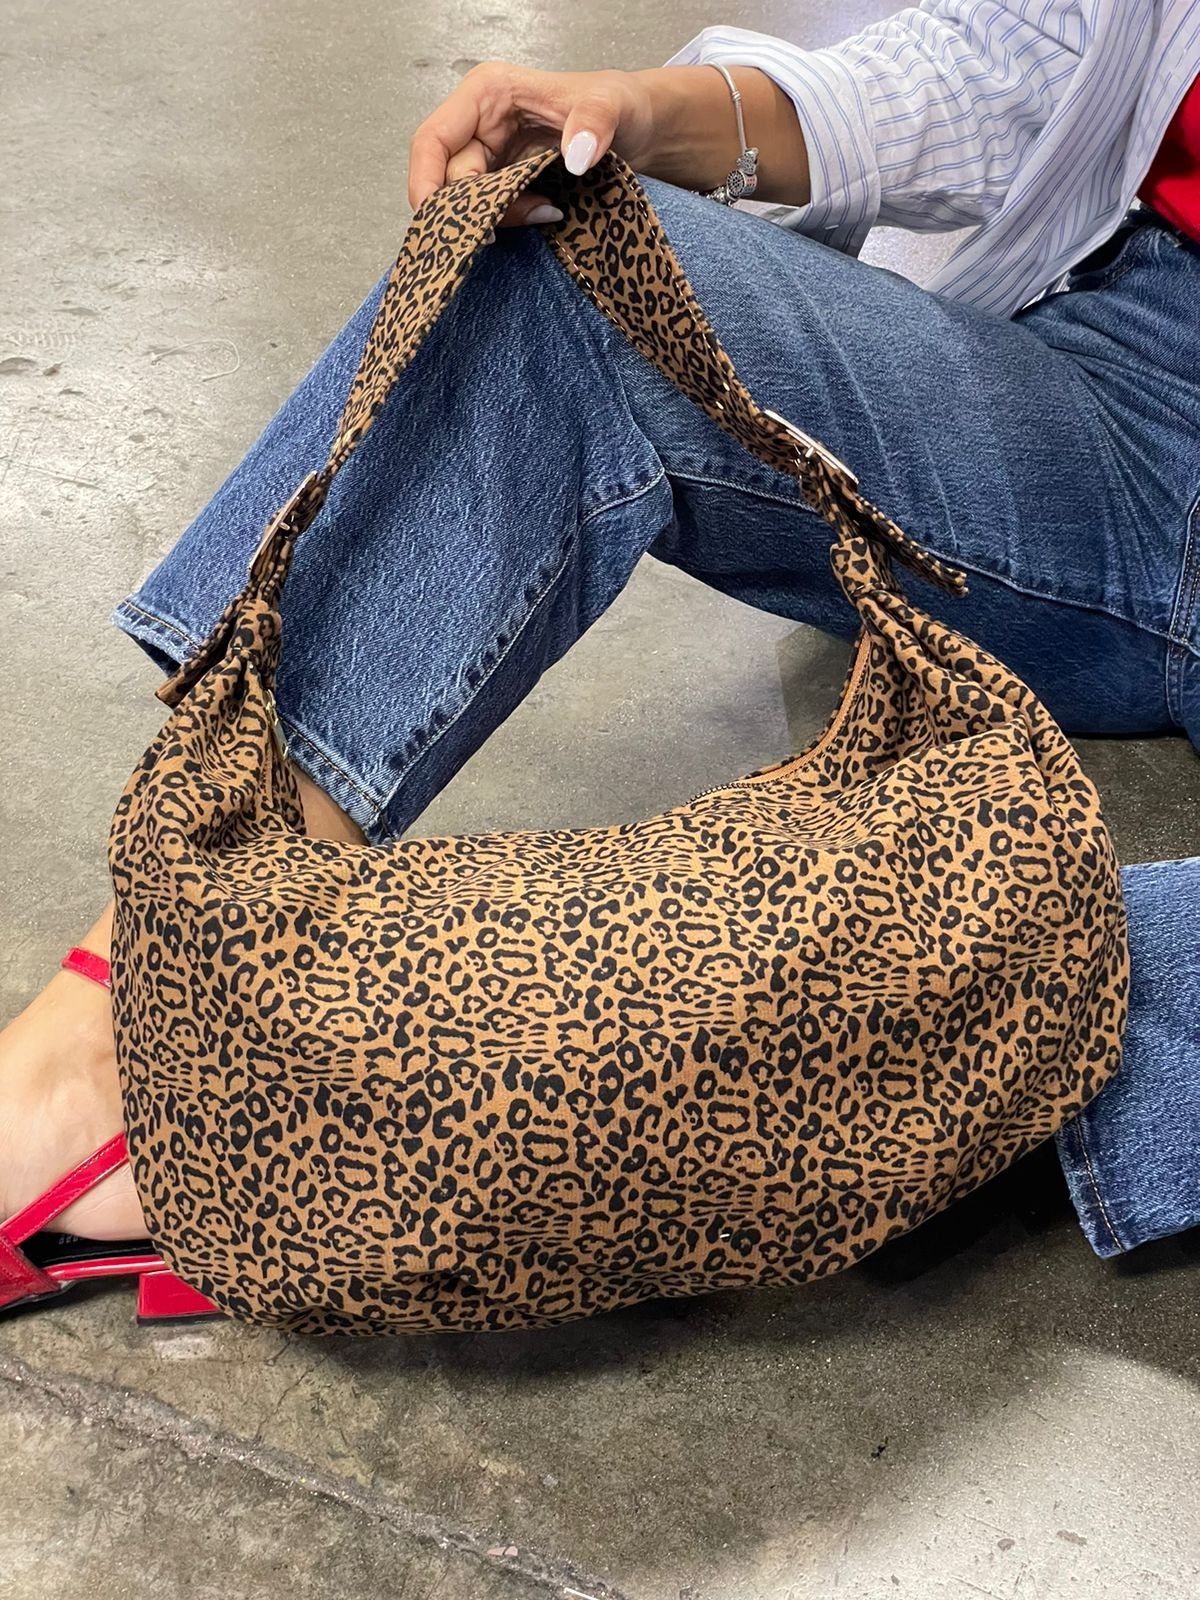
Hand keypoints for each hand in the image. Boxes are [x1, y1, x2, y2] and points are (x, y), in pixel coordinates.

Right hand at [408, 64, 811, 224]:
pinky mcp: (507, 186)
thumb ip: (594, 122)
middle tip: (531, 215)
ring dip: (501, 219)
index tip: (443, 222)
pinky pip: (493, 213)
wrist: (645, 131)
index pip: (431, 142)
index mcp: (486, 95)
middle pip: (449, 182)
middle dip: (479, 208)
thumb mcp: (613, 105)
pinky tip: (546, 217)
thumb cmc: (624, 105)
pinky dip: (514, 223)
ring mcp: (492, 159)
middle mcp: (479, 128)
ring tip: (548, 213)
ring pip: (468, 204)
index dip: (426, 183)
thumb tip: (576, 155)